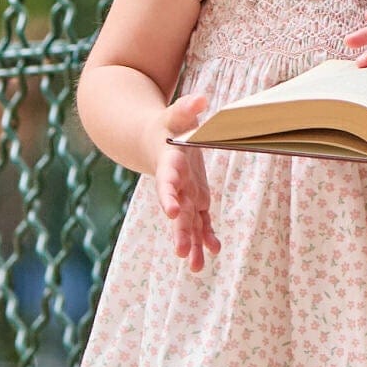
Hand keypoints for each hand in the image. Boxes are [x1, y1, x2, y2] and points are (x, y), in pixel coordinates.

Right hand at [153, 91, 218, 270]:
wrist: (154, 141)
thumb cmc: (167, 126)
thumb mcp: (174, 115)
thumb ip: (186, 108)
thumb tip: (201, 98)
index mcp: (168, 164)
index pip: (167, 181)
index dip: (169, 196)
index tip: (172, 211)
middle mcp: (175, 185)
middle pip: (177, 211)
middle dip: (180, 232)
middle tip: (181, 253)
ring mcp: (185, 195)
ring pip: (188, 223)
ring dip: (192, 244)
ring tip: (196, 267)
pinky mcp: (195, 199)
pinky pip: (200, 221)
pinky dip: (206, 236)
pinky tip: (213, 252)